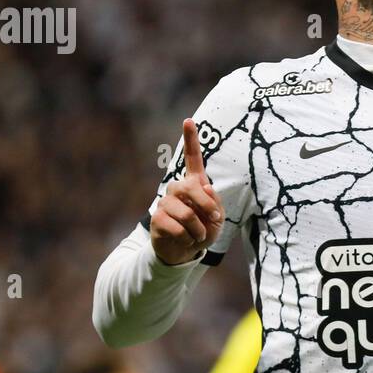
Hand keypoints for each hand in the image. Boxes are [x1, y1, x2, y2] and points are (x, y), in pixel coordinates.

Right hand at [151, 118, 224, 265]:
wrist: (185, 253)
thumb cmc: (203, 231)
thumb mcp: (217, 218)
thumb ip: (214, 202)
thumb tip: (205, 186)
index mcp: (194, 184)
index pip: (192, 158)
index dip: (191, 139)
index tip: (189, 120)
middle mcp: (177, 189)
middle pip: (190, 188)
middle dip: (207, 206)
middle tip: (214, 220)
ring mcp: (164, 202)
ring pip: (186, 213)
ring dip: (198, 229)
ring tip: (197, 235)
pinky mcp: (156, 219)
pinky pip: (176, 228)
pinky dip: (187, 238)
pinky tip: (185, 240)